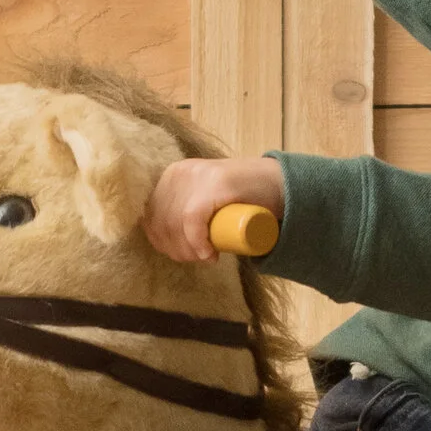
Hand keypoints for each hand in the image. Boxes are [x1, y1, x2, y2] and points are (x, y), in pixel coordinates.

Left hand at [146, 152, 284, 262]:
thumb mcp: (204, 197)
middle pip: (163, 221)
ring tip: (206, 257)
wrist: (279, 183)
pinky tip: (209, 254)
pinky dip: (198, 242)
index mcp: (173, 174)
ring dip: (188, 250)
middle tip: (198, 259)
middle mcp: (181, 171)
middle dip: (176, 249)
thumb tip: (156, 235)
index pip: (151, 214)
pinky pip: (192, 220)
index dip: (161, 241)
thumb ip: (182, 206)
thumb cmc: (241, 197)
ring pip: (176, 223)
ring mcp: (198, 175)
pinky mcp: (215, 183)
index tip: (180, 255)